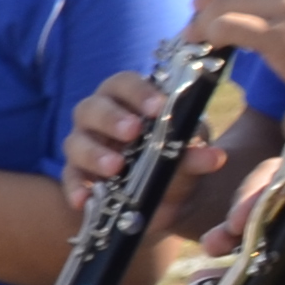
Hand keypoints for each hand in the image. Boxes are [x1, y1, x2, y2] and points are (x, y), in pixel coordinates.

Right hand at [61, 66, 203, 212]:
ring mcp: (83, 146)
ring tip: (116, 167)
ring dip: (94, 153)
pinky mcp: (76, 175)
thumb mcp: (188, 161)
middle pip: (91, 108)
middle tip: (133, 131)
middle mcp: (98, 118)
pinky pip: (69, 179)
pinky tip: (85, 200)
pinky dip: (76, 189)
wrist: (162, 200)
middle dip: (111, 119)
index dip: (138, 92)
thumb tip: (214, 157)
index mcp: (127, 100)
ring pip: (75, 142)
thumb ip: (196, 157)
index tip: (158, 107)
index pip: (124, 84)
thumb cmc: (172, 164)